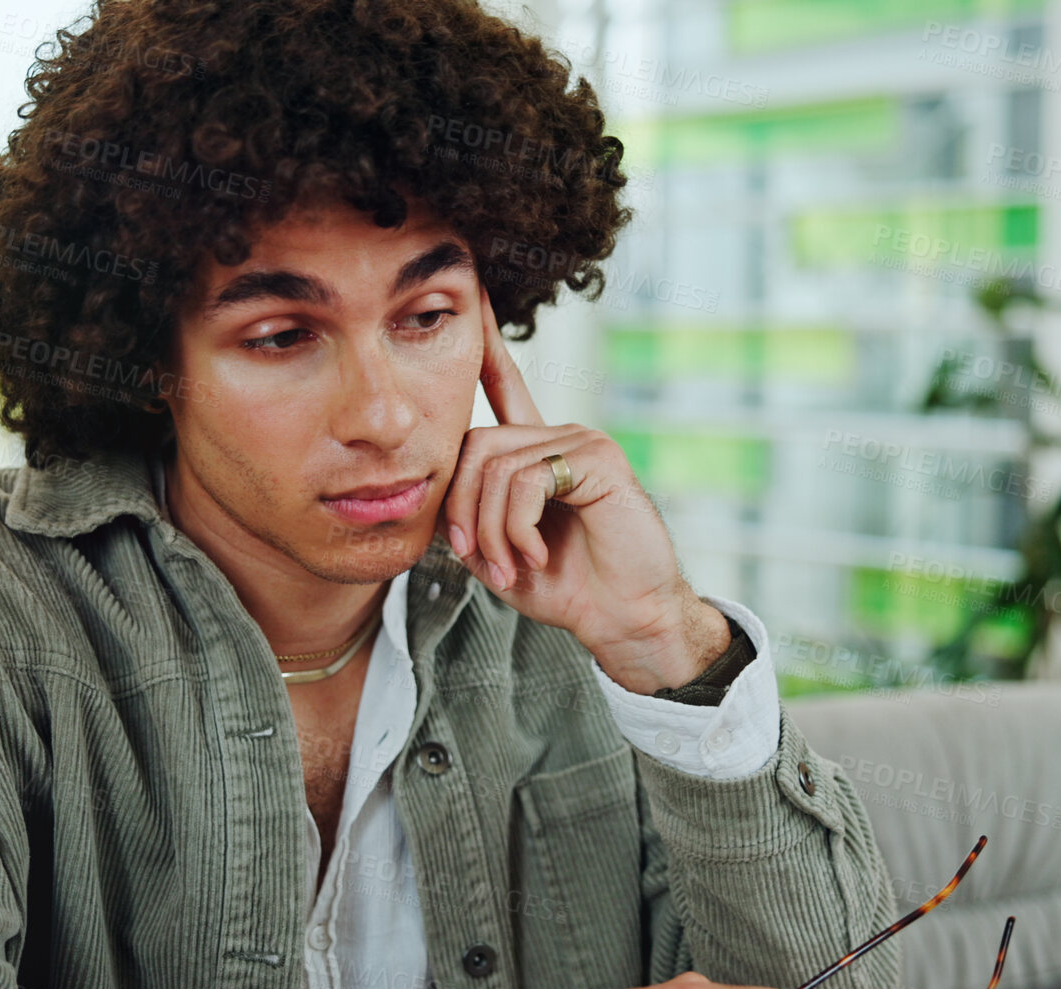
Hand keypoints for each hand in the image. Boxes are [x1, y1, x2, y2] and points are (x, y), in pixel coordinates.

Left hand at [440, 285, 730, 693]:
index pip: (506, 389)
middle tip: (476, 557)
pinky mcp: (600, 459)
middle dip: (462, 508)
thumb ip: (469, 517)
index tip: (472, 297)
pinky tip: (535, 553)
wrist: (625, 617)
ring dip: (490, 529)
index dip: (487, 346)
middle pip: (474, 444)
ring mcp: (583, 441)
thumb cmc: (568, 587)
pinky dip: (518, 527)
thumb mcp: (499, 553)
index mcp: (538, 452)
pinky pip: (528, 480)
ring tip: (510, 565)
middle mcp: (560, 436)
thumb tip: (436, 499)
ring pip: (496, 468)